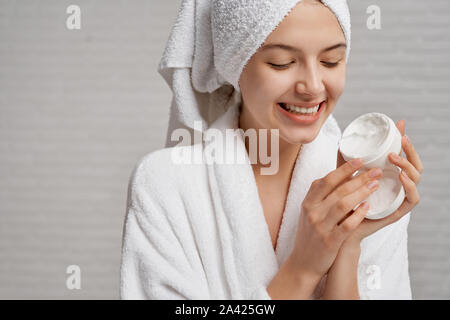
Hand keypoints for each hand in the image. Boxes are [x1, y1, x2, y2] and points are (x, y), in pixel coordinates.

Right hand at [289, 156, 382, 279]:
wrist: (302, 262)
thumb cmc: (310, 234)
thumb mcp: (309, 212)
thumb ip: (320, 195)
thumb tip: (341, 174)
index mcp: (308, 203)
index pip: (326, 180)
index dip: (343, 169)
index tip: (360, 160)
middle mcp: (312, 212)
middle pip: (338, 190)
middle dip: (359, 178)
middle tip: (375, 171)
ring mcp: (320, 227)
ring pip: (343, 204)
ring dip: (361, 193)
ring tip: (375, 185)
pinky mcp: (330, 241)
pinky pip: (347, 225)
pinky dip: (358, 215)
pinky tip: (368, 207)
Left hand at [339, 119, 423, 245]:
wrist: (338, 228)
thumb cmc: (342, 202)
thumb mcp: (343, 178)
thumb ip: (344, 163)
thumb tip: (342, 141)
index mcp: (388, 176)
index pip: (402, 155)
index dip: (403, 140)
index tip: (400, 124)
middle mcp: (396, 185)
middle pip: (415, 164)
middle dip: (410, 149)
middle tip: (400, 139)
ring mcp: (398, 198)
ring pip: (416, 178)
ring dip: (407, 165)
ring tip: (394, 157)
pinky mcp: (397, 212)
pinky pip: (412, 199)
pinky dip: (410, 186)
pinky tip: (402, 176)